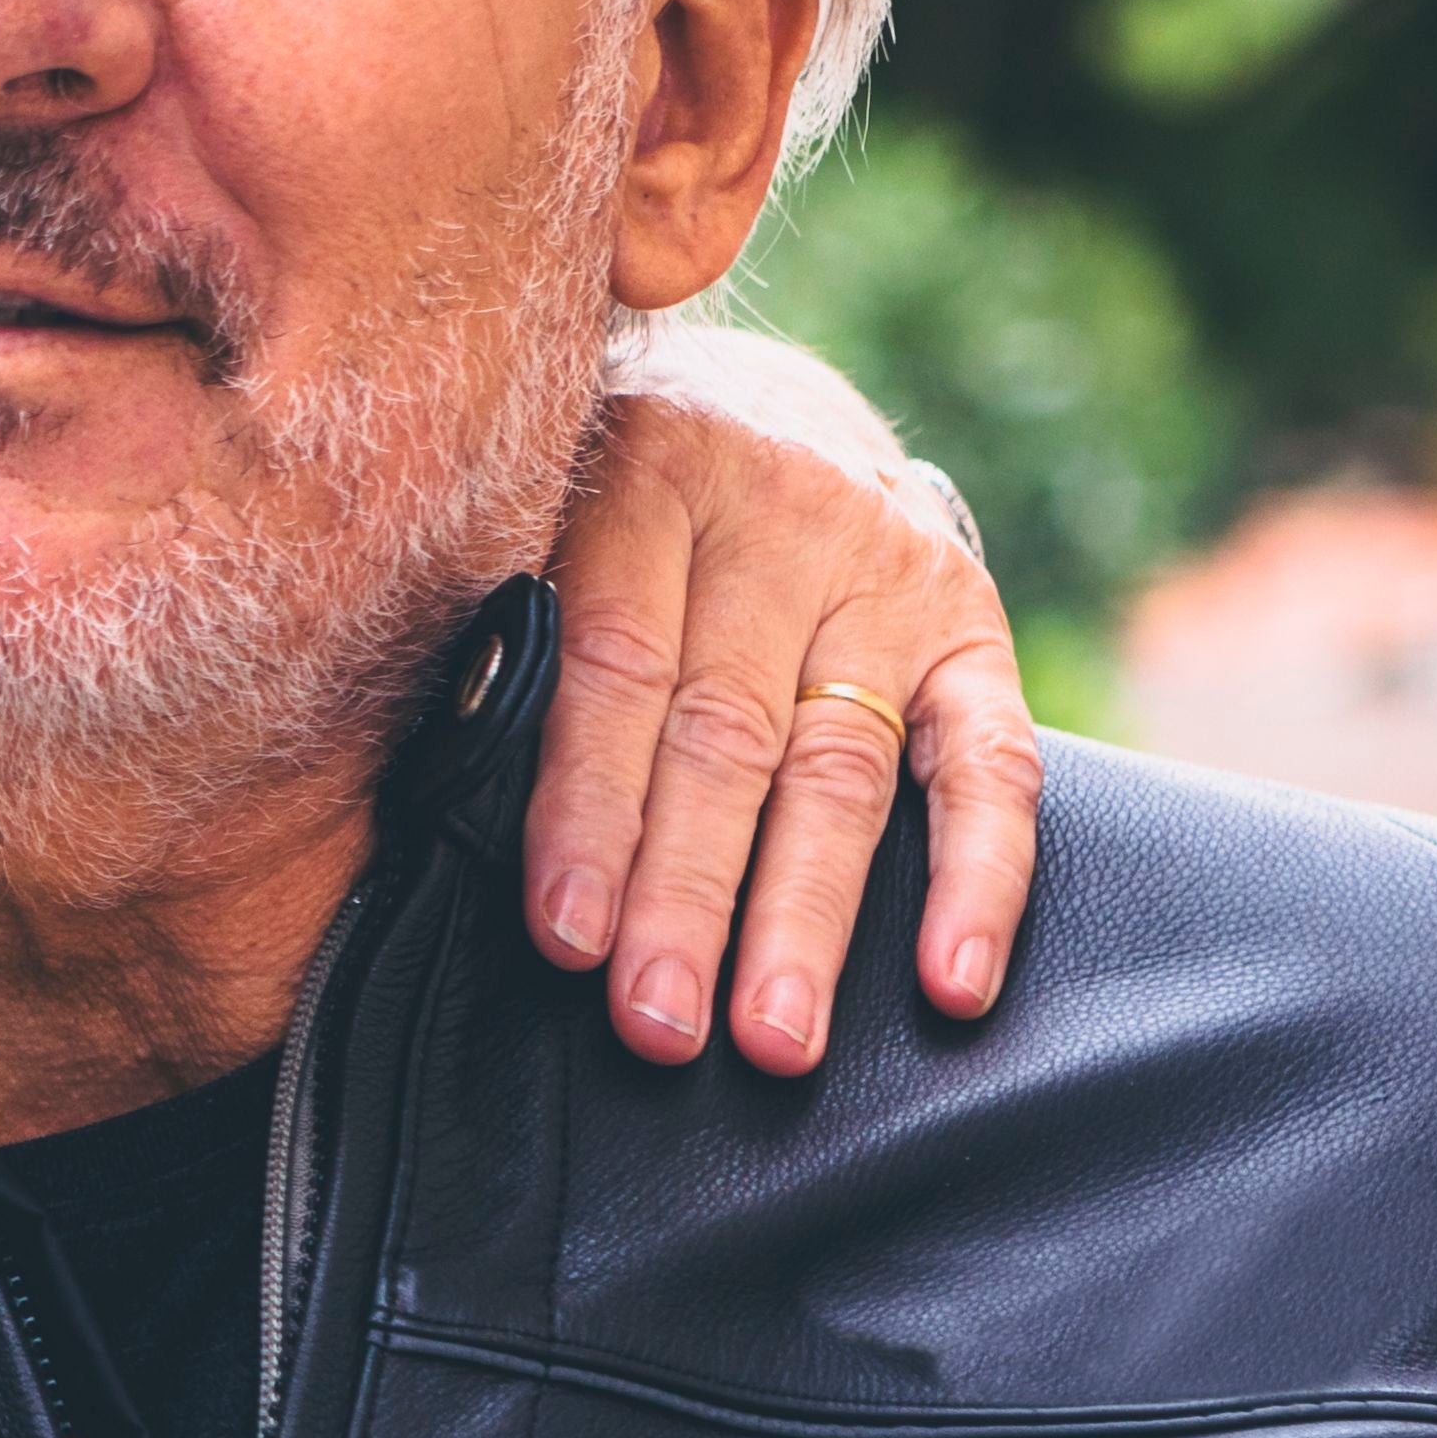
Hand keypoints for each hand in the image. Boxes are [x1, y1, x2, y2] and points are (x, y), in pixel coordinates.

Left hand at [525, 367, 1043, 1071]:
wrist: (759, 400)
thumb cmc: (603, 504)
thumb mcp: (542, 515)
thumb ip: (507, 636)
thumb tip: (447, 814)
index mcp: (641, 474)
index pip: (616, 661)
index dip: (589, 805)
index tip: (568, 934)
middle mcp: (776, 511)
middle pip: (725, 731)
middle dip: (688, 891)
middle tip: (657, 1021)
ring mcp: (884, 568)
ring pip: (840, 769)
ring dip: (804, 917)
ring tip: (774, 1037)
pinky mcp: (970, 621)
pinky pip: (989, 763)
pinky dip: (979, 878)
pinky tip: (950, 980)